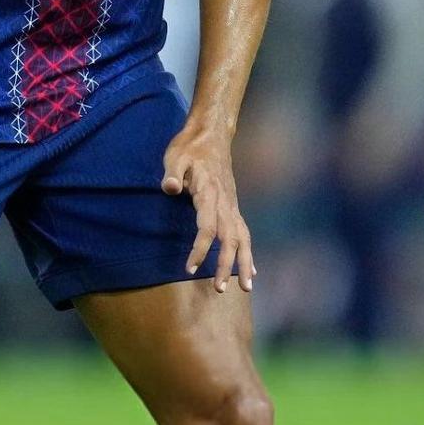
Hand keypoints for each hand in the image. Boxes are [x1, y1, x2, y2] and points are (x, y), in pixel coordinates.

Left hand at [161, 125, 254, 291]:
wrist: (211, 134)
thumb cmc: (189, 147)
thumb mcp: (175, 156)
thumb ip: (173, 173)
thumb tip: (170, 188)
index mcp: (210, 193)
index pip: (207, 227)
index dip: (200, 249)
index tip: (189, 269)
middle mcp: (225, 202)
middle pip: (229, 238)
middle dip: (226, 265)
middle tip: (219, 290)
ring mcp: (232, 205)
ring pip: (242, 238)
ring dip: (244, 263)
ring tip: (246, 289)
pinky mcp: (233, 207)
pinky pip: (244, 233)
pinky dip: (249, 253)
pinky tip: (252, 271)